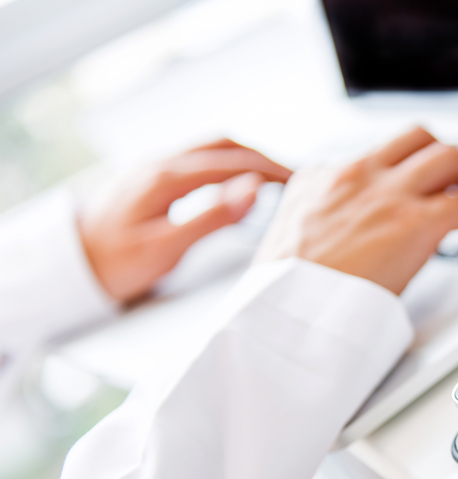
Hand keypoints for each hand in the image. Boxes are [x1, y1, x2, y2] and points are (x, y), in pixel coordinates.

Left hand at [79, 139, 291, 302]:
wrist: (69, 265)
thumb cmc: (113, 264)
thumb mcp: (165, 248)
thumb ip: (211, 217)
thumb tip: (253, 188)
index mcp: (166, 176)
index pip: (233, 161)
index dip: (270, 170)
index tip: (299, 183)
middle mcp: (161, 162)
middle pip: (225, 145)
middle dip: (264, 159)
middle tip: (295, 180)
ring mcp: (155, 166)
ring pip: (213, 148)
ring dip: (248, 158)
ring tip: (275, 178)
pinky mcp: (153, 176)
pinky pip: (199, 157)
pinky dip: (230, 163)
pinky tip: (239, 180)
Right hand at [255, 127, 457, 294]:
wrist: (282, 313)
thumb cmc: (281, 295)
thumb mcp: (281, 243)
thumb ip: (309, 226)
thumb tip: (324, 235)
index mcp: (319, 180)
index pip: (375, 156)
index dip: (408, 165)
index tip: (422, 176)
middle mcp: (355, 176)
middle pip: (417, 139)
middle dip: (449, 153)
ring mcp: (386, 196)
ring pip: (448, 157)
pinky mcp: (412, 223)